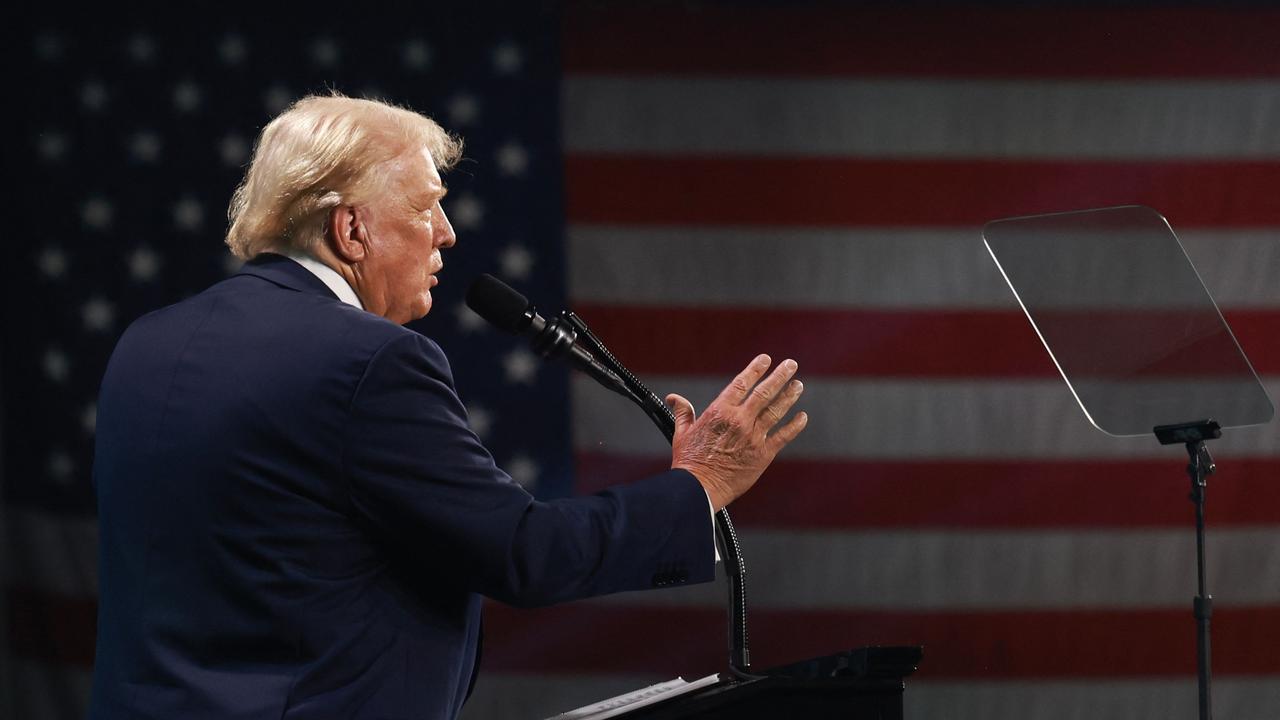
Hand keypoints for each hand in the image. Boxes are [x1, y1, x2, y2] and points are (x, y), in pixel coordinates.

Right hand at [667, 354, 807, 509]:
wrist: (699, 488)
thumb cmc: (689, 462)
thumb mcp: (682, 433)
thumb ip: (683, 412)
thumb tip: (674, 398)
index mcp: (720, 412)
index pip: (741, 383)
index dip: (755, 369)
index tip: (765, 359)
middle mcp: (739, 420)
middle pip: (764, 392)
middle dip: (779, 376)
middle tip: (791, 364)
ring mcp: (753, 437)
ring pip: (776, 411)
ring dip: (789, 396)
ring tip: (798, 385)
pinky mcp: (763, 454)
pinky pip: (783, 436)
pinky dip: (794, 426)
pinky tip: (802, 417)